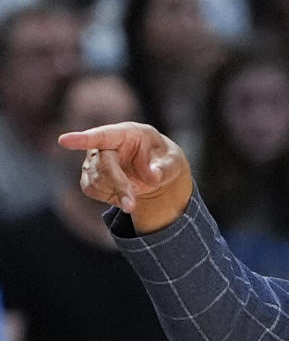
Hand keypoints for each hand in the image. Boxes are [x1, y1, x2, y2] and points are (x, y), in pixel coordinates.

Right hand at [57, 121, 192, 231]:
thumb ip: (165, 168)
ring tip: (132, 197)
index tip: (63, 141)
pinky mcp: (90, 177)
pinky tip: (120, 192)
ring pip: (96, 180)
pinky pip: (92, 189)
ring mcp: (95, 160)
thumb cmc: (163, 159)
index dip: (83, 139)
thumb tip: (152, 175)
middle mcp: (107, 144)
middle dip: (117, 185)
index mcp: (127, 133)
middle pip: (103, 164)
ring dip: (116, 194)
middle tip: (131, 207)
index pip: (102, 135)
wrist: (155, 170)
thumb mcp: (173, 162)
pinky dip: (109, 196)